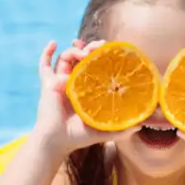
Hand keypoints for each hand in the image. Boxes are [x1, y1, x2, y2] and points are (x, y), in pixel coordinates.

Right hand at [31, 39, 136, 155]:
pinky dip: (47, 52)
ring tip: (83, 51)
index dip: (101, 57)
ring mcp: (60, 81)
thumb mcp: (103, 131)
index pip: (95, 67)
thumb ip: (121, 129)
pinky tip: (53, 42)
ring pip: (66, 58)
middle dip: (90, 48)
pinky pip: (44, 65)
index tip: (109, 50)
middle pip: (81, 58)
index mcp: (87, 89)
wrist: (57, 142)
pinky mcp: (48, 84)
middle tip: (98, 47)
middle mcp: (74, 82)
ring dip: (74, 50)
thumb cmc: (78, 137)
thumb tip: (140, 125)